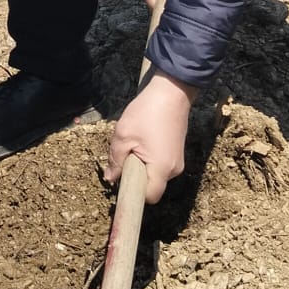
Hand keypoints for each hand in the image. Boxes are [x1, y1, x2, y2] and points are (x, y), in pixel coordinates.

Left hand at [106, 72, 195, 204]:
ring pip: (155, 173)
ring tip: (135, 142)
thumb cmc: (147, 112)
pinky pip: (160, 164)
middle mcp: (174, 169)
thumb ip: (115, 160)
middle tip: (125, 154)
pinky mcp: (177, 152)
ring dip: (141, 165)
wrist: (172, 91)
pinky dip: (149, 158)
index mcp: (161, 168)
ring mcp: (178, 160)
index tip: (121, 181)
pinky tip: (143, 139)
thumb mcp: (123, 135)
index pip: (149, 197)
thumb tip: (111, 178)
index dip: (133, 193)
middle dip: (135, 176)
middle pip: (151, 185)